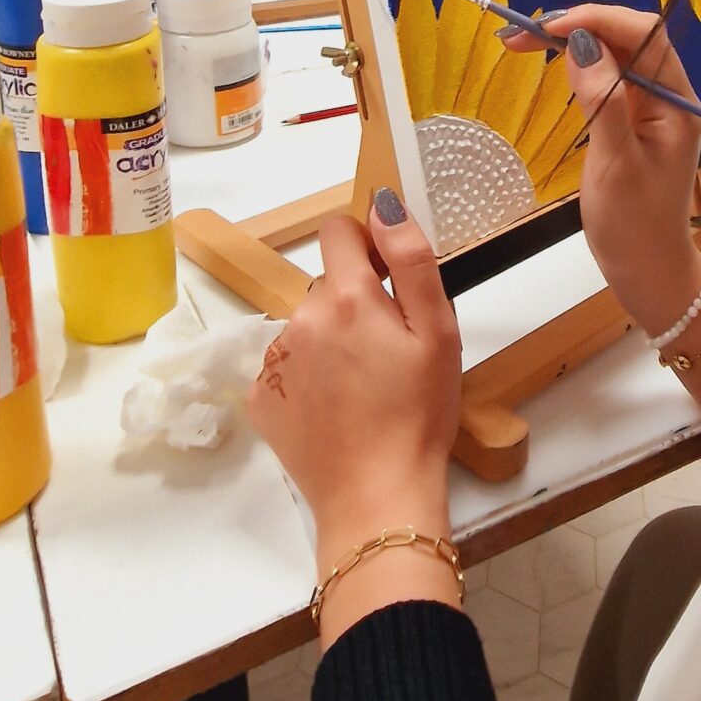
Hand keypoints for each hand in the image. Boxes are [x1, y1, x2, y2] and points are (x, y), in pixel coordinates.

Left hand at [249, 198, 462, 553]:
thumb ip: (410, 259)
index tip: (387, 286)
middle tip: (387, 355)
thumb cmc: (418, 415)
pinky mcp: (261, 399)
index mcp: (346, 298)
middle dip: (353, 306)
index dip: (366, 250)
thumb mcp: (439, 332)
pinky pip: (286, 369)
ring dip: (330, 344)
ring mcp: (274, 361)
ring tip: (363, 390)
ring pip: (306, 329)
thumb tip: (383, 204)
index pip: (338, 232)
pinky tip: (336, 412)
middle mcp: (300, 319)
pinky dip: (308, 381)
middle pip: (326, 287)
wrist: (377, 496)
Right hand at [507, 4, 700, 338]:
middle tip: (522, 35)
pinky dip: (578, 64)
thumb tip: (581, 45)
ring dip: (574, 40)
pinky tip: (552, 62)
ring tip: (525, 43)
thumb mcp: (615, 165)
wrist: (647, 270)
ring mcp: (649, 107)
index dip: (597, 19)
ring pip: (615, 53)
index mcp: (676, 102)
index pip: (645, 35)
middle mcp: (667, 96)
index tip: (548, 26)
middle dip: (579, 24)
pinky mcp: (631, 120)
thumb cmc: (635, 225)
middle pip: (629, 36)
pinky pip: (607, 77)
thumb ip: (603, 102)